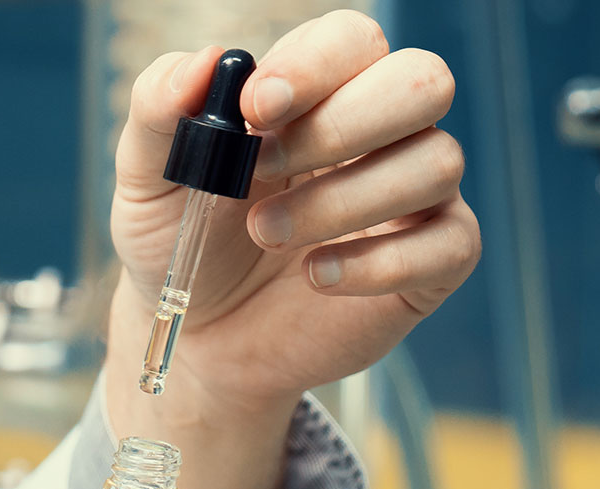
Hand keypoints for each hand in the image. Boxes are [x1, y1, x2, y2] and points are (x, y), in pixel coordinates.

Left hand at [104, 10, 478, 488]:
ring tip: (266, 233)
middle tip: (261, 169)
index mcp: (317, 92)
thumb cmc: (181, 240)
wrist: (195, 335)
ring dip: (342, 200)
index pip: (352, 41)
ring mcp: (413, 196)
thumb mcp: (148, 177)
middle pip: (422, 82)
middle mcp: (379, 133)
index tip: (256, 105)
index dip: (314, 65)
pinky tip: (317, 276)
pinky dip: (378, 261)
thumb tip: (204, 59)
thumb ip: (159, 109)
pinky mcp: (432, 262)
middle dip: (341, 125)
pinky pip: (451, 243)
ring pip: (436, 162)